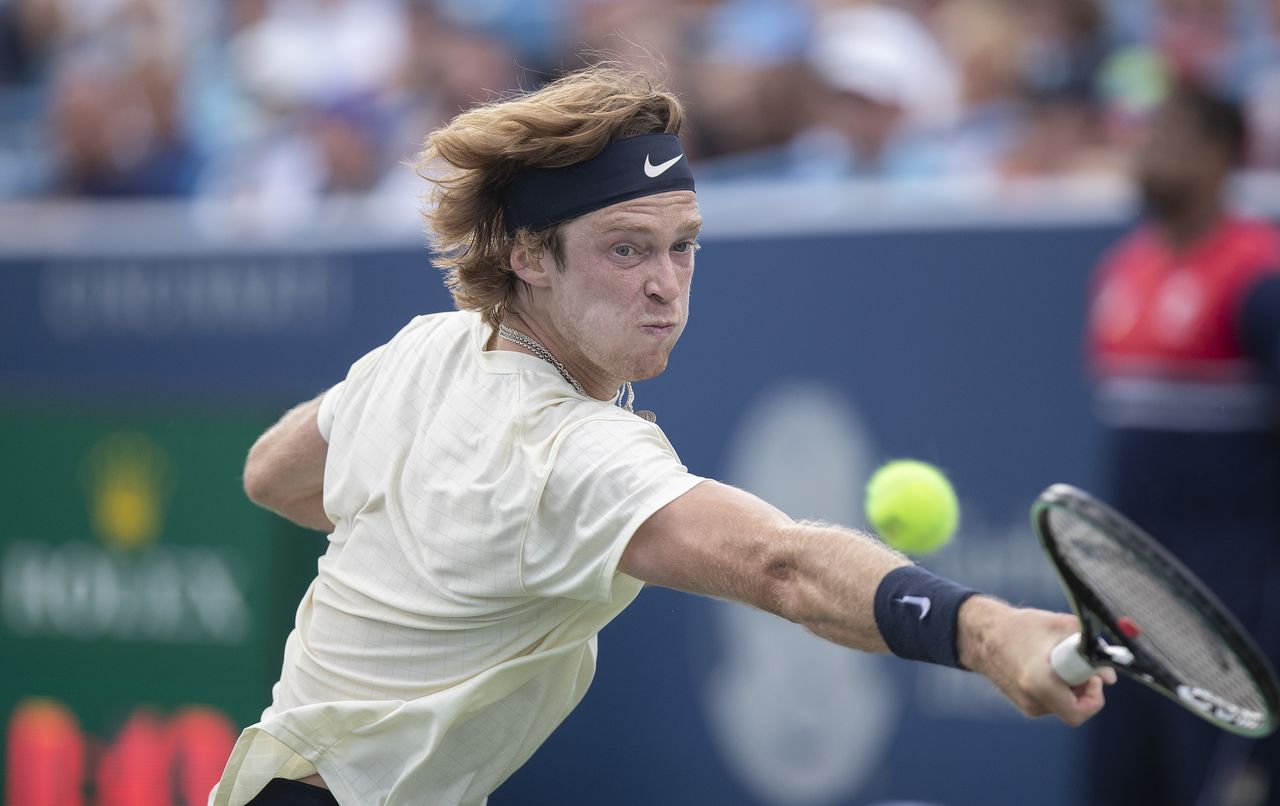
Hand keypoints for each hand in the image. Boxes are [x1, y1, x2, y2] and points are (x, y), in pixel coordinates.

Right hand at [958, 596, 1116, 726]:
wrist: (982, 635)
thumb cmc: (1020, 627)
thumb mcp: (1060, 625)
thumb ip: (1091, 647)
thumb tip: (1111, 676)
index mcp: (1040, 682)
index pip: (1080, 710)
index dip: (1094, 693)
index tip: (1092, 675)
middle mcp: (1032, 700)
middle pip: (1075, 707)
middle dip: (1083, 687)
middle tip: (1079, 666)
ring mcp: (1027, 705)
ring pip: (1064, 704)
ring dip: (1070, 686)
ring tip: (1056, 660)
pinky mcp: (1023, 704)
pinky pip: (1052, 701)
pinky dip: (1057, 686)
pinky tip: (1046, 666)